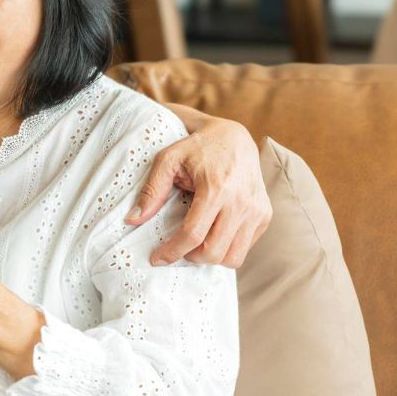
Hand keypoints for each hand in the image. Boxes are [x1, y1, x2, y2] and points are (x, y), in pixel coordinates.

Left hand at [129, 113, 270, 268]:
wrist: (234, 137)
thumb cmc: (197, 147)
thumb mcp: (168, 159)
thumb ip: (151, 190)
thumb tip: (132, 219)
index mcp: (216, 188)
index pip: (193, 234)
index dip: (172, 252)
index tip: (157, 258)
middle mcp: (241, 202)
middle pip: (214, 252)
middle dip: (190, 257)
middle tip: (178, 248)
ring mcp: (256, 210)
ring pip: (234, 257)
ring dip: (211, 257)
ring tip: (196, 244)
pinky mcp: (265, 214)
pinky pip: (246, 247)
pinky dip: (228, 248)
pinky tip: (214, 233)